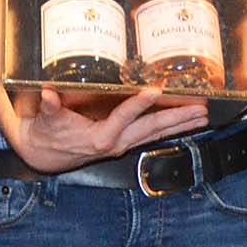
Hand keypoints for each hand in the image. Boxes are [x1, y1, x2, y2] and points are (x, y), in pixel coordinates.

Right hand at [10, 86, 208, 173]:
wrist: (44, 154)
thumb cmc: (46, 134)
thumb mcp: (45, 120)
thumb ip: (49, 107)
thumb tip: (48, 95)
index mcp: (99, 137)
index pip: (123, 118)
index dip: (138, 105)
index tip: (154, 91)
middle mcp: (116, 142)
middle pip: (151, 128)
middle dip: (177, 118)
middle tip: (200, 109)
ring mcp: (123, 144)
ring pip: (157, 133)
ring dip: (181, 124)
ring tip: (203, 115)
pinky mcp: (126, 142)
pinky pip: (152, 134)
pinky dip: (171, 127)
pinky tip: (186, 121)